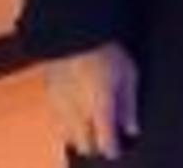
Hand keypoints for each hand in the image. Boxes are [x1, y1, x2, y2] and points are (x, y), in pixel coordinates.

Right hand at [46, 42, 138, 159]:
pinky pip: (58, 124)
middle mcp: (78, 111)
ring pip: (70, 139)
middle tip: (107, 137)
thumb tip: (132, 129)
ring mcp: (61, 106)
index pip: (105, 143)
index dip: (113, 150)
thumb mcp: (128, 74)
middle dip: (97, 146)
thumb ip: (129, 105)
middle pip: (86, 146)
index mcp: (100, 106)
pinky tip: (78, 116)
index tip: (117, 150)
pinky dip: (68, 127)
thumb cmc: (106, 51)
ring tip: (92, 127)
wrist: (75, 32)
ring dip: (81, 138)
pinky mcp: (50, 99)